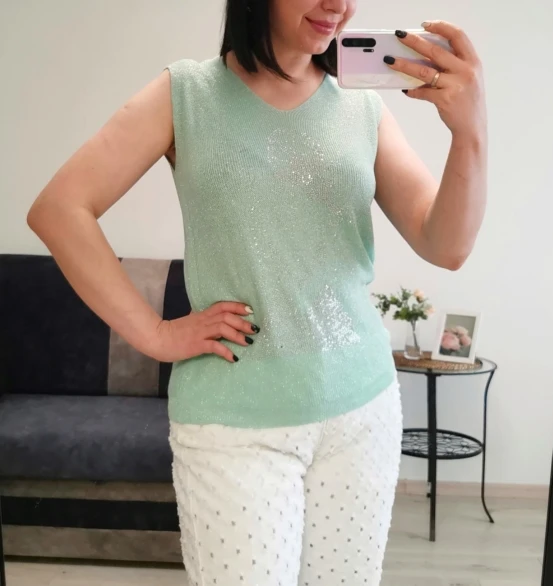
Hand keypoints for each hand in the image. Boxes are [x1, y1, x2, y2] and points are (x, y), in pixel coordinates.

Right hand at [150, 301, 258, 362]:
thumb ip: (202, 318)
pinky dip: (226, 351)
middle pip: (226, 316)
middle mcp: (203, 321)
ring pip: (222, 328)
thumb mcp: (190, 321)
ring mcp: (200, 333)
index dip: (237, 306)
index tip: (250, 310)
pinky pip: (214, 346)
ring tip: (248, 342)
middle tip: (255, 329)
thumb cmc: (174, 332)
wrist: (157, 338)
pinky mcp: (196, 345)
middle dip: (243, 322)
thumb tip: (212, 316)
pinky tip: (234, 358)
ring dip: (237, 335)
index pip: (222, 306)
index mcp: (202, 315)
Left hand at [385, 21, 486, 139]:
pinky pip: (423, 92)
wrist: (472, 127)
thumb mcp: (468, 78)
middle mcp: (466, 71)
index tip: (424, 25)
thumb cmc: (468, 102)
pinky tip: (405, 89)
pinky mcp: (445, 100)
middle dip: (414, 41)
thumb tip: (426, 54)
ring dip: (404, 65)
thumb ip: (454, 64)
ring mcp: (456, 85)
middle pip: (436, 50)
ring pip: (424, 71)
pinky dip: (412, 90)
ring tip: (390, 61)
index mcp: (473, 61)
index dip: (441, 27)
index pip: (457, 35)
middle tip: (399, 35)